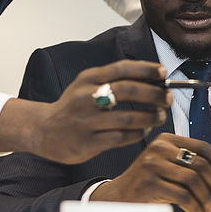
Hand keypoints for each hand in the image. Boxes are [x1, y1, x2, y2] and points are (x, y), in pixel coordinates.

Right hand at [0, 60, 170, 163]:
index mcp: (88, 79)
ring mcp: (86, 121)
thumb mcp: (87, 85)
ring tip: (159, 116)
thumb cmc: (73, 106)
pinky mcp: (88, 142)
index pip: (122, 68)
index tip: (163, 73)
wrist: (43, 130)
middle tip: (167, 98)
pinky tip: (143, 130)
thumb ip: (113, 80)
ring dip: (150, 117)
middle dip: (154, 94)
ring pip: (127, 118)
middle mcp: (86, 97)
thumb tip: (151, 78)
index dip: (146, 69)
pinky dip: (137, 133)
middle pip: (128, 91)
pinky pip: (121, 137)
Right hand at [90, 133, 210, 211]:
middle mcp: (158, 148)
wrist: (118, 198)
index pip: (201, 147)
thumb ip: (199, 161)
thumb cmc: (150, 182)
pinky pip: (182, 196)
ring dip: (207, 199)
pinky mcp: (148, 183)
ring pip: (192, 181)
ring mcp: (151, 164)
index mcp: (167, 140)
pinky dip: (195, 208)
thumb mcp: (174, 168)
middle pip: (199, 164)